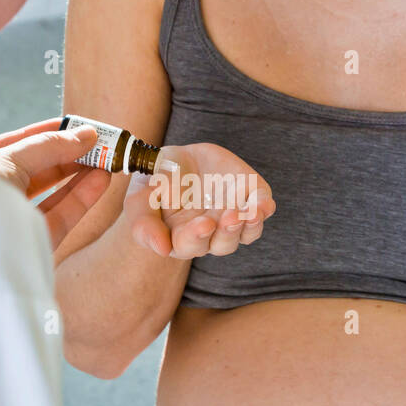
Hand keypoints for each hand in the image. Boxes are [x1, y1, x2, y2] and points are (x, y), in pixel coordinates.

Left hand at [0, 118, 110, 251]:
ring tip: (108, 159)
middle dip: (71, 153)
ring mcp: (15, 219)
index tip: (81, 125)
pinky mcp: (33, 242)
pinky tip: (102, 179)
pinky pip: (62, 216)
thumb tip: (87, 134)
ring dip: (82, 174)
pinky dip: (82, 197)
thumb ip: (48, 146)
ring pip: (54, 192)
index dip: (51, 132)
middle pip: (40, 168)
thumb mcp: (6, 159)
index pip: (19, 143)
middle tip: (103, 142)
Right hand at [123, 142, 275, 258]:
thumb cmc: (154, 183)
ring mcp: (232, 217)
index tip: (203, 223)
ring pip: (246, 232)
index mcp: (181, 238)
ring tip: (251, 212)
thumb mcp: (139, 200)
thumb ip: (144, 225)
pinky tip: (263, 204)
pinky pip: (262, 210)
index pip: (190, 245)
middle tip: (228, 216)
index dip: (196, 237)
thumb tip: (161, 248)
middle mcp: (210, 233)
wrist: (176, 157)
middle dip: (227, 231)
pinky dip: (265, 209)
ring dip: (250, 225)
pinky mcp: (249, 198)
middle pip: (222, 244)